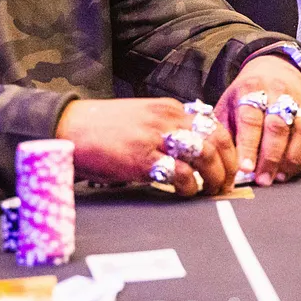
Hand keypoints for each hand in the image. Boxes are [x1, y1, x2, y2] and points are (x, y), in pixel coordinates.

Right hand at [57, 98, 237, 196]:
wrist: (70, 127)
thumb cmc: (104, 128)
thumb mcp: (143, 118)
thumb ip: (168, 128)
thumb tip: (192, 150)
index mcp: (170, 108)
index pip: (213, 124)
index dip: (227, 148)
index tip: (229, 165)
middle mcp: (168, 119)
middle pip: (216, 140)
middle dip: (229, 165)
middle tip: (228, 184)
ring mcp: (156, 138)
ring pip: (204, 155)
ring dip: (215, 177)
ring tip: (213, 191)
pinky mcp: (143, 159)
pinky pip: (180, 173)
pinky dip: (190, 186)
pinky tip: (186, 192)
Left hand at [218, 55, 300, 187]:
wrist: (277, 67)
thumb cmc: (248, 92)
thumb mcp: (229, 102)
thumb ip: (226, 130)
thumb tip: (222, 161)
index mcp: (251, 90)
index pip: (250, 120)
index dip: (249, 146)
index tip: (245, 169)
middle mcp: (278, 95)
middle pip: (277, 127)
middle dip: (270, 157)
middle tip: (263, 179)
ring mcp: (299, 103)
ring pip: (300, 131)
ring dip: (291, 159)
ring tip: (279, 177)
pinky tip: (292, 169)